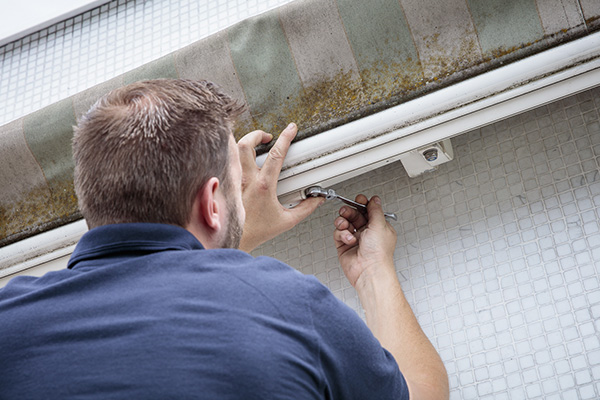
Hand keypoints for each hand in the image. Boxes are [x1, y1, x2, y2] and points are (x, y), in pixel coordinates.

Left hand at [237, 123, 323, 251]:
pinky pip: (227, 162)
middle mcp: (245, 180)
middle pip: (247, 144)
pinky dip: (233, 155)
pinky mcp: (226, 184)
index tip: (290, 129)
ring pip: (233, 151)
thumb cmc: (257, 231)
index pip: (276, 154)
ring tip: (255, 144)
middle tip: (268, 137)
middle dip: (258, 134)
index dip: (285, 137)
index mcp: (263, 186)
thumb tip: (317, 199)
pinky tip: (241, 159)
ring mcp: (234, 181)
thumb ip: (306, 208)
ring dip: (244, 143)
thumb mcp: (287, 221)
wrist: (235, 239)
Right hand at [333, 195, 396, 286]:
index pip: (368, 211)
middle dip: (349, 211)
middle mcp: (367, 233)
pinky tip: (348, 238)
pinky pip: (338, 234)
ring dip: (343, 221)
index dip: (362, 204)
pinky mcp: (344, 246)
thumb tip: (375, 199)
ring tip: (345, 224)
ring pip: (344, 223)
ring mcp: (355, 239)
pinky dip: (341, 234)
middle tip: (346, 210)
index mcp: (378, 227)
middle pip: (354, 215)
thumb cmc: (378, 252)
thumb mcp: (380, 224)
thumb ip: (375, 210)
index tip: (359, 200)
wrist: (369, 270)